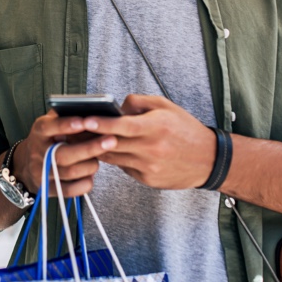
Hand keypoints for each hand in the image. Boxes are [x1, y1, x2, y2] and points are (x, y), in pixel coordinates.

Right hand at [13, 110, 116, 196]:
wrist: (26, 165)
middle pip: (63, 154)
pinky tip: (91, 174)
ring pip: (70, 172)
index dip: (66, 125)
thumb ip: (67, 115)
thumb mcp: (51, 123)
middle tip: (111, 140)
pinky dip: (85, 183)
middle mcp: (38, 153)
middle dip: (89, 148)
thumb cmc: (49, 138)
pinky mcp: (48, 190)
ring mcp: (41, 173)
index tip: (84, 121)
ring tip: (99, 158)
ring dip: (90, 165)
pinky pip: (70, 190)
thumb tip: (94, 109)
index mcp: (39, 132)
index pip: (49, 127)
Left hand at [86, 94, 215, 189]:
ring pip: (114, 158)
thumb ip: (139, 102)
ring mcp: (148, 167)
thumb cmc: (186, 129)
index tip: (85, 119)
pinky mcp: (147, 179)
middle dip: (91, 137)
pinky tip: (109, 151)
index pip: (122, 125)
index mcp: (155, 127)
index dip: (102, 123)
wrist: (208, 160)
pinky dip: (116, 158)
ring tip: (83, 140)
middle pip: (112, 144)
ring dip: (98, 149)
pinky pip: (124, 167)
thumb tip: (116, 106)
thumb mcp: (166, 106)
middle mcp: (151, 149)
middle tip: (73, 130)